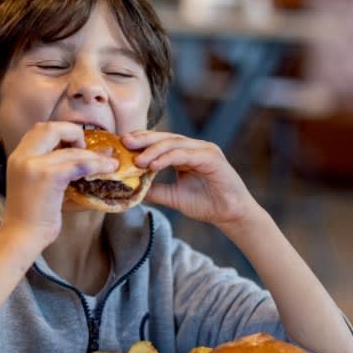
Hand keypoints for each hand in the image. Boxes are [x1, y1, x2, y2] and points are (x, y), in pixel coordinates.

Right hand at [1, 122, 118, 245]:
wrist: (22, 236)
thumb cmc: (32, 215)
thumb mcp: (34, 183)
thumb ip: (49, 166)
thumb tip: (82, 157)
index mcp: (18, 156)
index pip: (40, 129)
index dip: (62, 131)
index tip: (76, 145)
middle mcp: (23, 156)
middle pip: (52, 127)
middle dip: (74, 133)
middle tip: (87, 150)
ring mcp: (34, 165)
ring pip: (71, 150)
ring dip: (94, 155)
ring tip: (110, 163)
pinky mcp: (48, 177)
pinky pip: (79, 164)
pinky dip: (96, 165)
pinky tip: (107, 170)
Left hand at [122, 131, 259, 227]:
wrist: (230, 215)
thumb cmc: (206, 204)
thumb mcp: (173, 196)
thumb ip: (155, 189)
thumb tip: (130, 187)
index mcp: (186, 154)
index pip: (161, 142)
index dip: (142, 142)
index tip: (122, 145)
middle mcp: (195, 148)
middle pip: (166, 138)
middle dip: (144, 139)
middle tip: (125, 142)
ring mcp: (205, 150)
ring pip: (174, 143)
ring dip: (154, 150)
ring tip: (138, 160)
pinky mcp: (211, 157)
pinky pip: (185, 154)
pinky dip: (168, 158)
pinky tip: (154, 165)